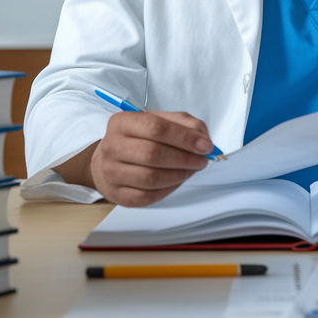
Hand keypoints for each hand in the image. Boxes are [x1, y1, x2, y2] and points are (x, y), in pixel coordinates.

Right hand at [88, 111, 212, 206]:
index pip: (156, 128)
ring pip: (150, 178)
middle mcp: (111, 146)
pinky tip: (176, 181)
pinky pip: (147, 196)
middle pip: (152, 154)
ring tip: (191, 170)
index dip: (184, 138)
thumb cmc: (140, 139)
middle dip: (184, 158)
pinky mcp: (116, 194)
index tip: (206, 146)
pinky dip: (168, 189)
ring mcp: (111, 172)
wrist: (111, 160)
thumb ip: (185, 124)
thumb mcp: (160, 121)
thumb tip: (204, 141)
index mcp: (122, 122)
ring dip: (179, 175)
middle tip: (201, 161)